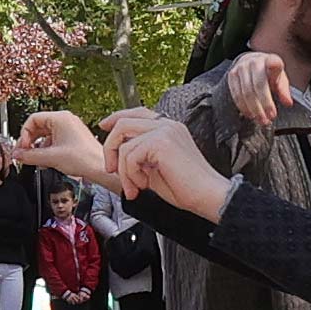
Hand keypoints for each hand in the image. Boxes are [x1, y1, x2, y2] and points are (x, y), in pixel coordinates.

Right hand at [11, 110, 115, 185]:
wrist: (100, 167)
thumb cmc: (83, 158)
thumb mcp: (50, 157)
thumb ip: (29, 156)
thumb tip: (16, 155)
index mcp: (60, 118)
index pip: (32, 119)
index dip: (24, 134)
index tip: (22, 147)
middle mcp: (65, 120)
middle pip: (38, 126)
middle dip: (29, 141)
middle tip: (24, 153)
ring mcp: (69, 128)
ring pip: (45, 134)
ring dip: (37, 146)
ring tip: (35, 158)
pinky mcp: (72, 137)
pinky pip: (53, 139)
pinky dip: (46, 149)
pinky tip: (45, 160)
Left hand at [101, 112, 230, 221]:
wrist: (207, 196)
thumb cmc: (185, 188)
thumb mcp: (154, 168)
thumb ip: (139, 156)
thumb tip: (117, 155)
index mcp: (169, 128)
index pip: (137, 113)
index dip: (116, 117)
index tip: (103, 126)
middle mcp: (167, 124)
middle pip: (123, 122)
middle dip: (110, 147)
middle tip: (111, 169)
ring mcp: (165, 131)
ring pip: (124, 144)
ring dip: (123, 171)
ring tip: (135, 187)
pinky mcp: (161, 142)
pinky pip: (130, 156)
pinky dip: (131, 175)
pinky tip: (144, 185)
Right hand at [223, 50, 298, 130]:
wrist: (250, 63)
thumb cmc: (268, 73)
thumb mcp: (279, 79)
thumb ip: (284, 91)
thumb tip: (288, 103)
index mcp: (270, 60)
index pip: (273, 63)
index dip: (274, 67)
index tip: (276, 76)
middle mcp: (254, 62)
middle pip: (258, 85)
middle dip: (265, 104)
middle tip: (270, 117)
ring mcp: (241, 68)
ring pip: (246, 92)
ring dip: (254, 109)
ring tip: (261, 120)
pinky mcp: (232, 75)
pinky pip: (236, 94)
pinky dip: (243, 107)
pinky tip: (250, 114)